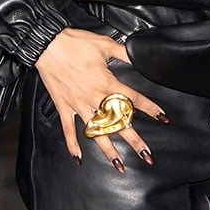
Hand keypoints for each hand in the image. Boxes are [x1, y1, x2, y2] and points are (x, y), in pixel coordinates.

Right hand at [35, 27, 168, 169]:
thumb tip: (140, 56)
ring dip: (109, 151)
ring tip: (119, 166)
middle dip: (134, 141)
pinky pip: (68, 130)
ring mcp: (79, 105)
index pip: (133, 100)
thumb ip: (124, 53)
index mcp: (107, 83)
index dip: (150, 109)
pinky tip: (79, 159)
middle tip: (147, 156)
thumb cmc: (75, 43)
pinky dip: (72, 145)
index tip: (163, 118)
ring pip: (96, 133)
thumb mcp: (105, 44)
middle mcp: (94, 98)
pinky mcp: (64, 107)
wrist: (47, 45)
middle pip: (119, 124)